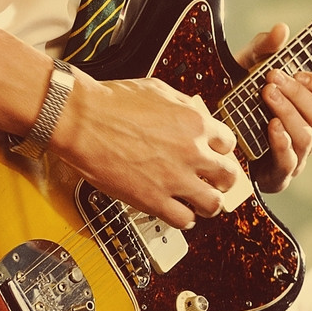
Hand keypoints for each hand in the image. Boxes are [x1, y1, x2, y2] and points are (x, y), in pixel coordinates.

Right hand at [49, 74, 239, 228]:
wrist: (81, 121)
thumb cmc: (112, 103)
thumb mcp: (160, 90)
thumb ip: (184, 106)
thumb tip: (194, 114)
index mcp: (195, 122)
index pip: (230, 143)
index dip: (222, 151)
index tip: (216, 155)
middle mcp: (192, 152)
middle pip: (229, 175)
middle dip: (224, 179)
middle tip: (216, 181)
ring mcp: (174, 178)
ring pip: (213, 203)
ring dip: (209, 203)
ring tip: (201, 201)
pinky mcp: (153, 200)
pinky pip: (183, 220)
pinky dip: (184, 219)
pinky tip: (179, 212)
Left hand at [237, 22, 311, 193]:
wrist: (208, 135)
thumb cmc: (236, 100)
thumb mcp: (246, 68)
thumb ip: (264, 48)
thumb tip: (282, 29)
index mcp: (309, 108)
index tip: (300, 72)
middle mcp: (308, 132)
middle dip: (298, 94)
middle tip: (272, 78)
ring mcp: (296, 154)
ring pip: (307, 135)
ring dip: (288, 112)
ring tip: (267, 95)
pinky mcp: (277, 174)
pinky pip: (290, 160)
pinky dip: (282, 142)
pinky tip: (271, 126)